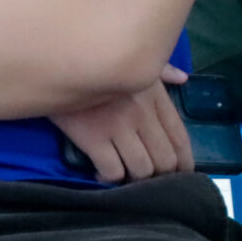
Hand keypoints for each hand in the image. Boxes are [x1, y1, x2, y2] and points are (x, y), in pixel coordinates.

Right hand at [54, 70, 193, 182]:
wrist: (57, 61)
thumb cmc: (97, 60)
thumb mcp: (134, 60)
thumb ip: (161, 70)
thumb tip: (182, 78)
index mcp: (155, 95)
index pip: (180, 136)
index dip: (185, 161)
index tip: (182, 174)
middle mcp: (142, 113)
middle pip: (165, 159)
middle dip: (160, 176)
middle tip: (147, 178)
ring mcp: (118, 126)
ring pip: (142, 170)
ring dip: (135, 180)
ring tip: (125, 175)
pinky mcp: (93, 137)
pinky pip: (113, 171)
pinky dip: (109, 178)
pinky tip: (101, 172)